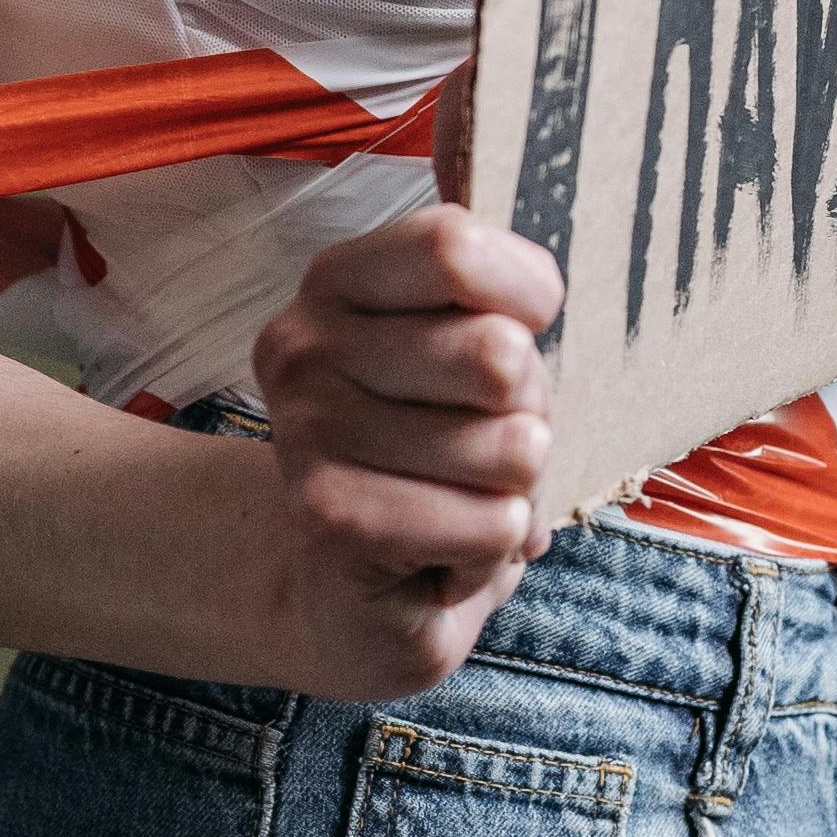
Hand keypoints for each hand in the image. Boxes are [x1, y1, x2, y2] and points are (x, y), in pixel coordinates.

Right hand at [247, 205, 564, 697]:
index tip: (524, 331)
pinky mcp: (328, 519)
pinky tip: (447, 552)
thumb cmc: (430, 450)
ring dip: (516, 491)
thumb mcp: (467, 354)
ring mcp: (307, 431)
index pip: (455, 248)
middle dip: (530, 413)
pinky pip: (492, 525)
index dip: (527, 294)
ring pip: (511, 448)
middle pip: (499, 352)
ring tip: (463, 501)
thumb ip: (497, 313)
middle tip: (487, 445)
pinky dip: (495, 549)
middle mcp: (305, 345)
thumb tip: (517, 344)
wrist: (344, 589)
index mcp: (339, 282)